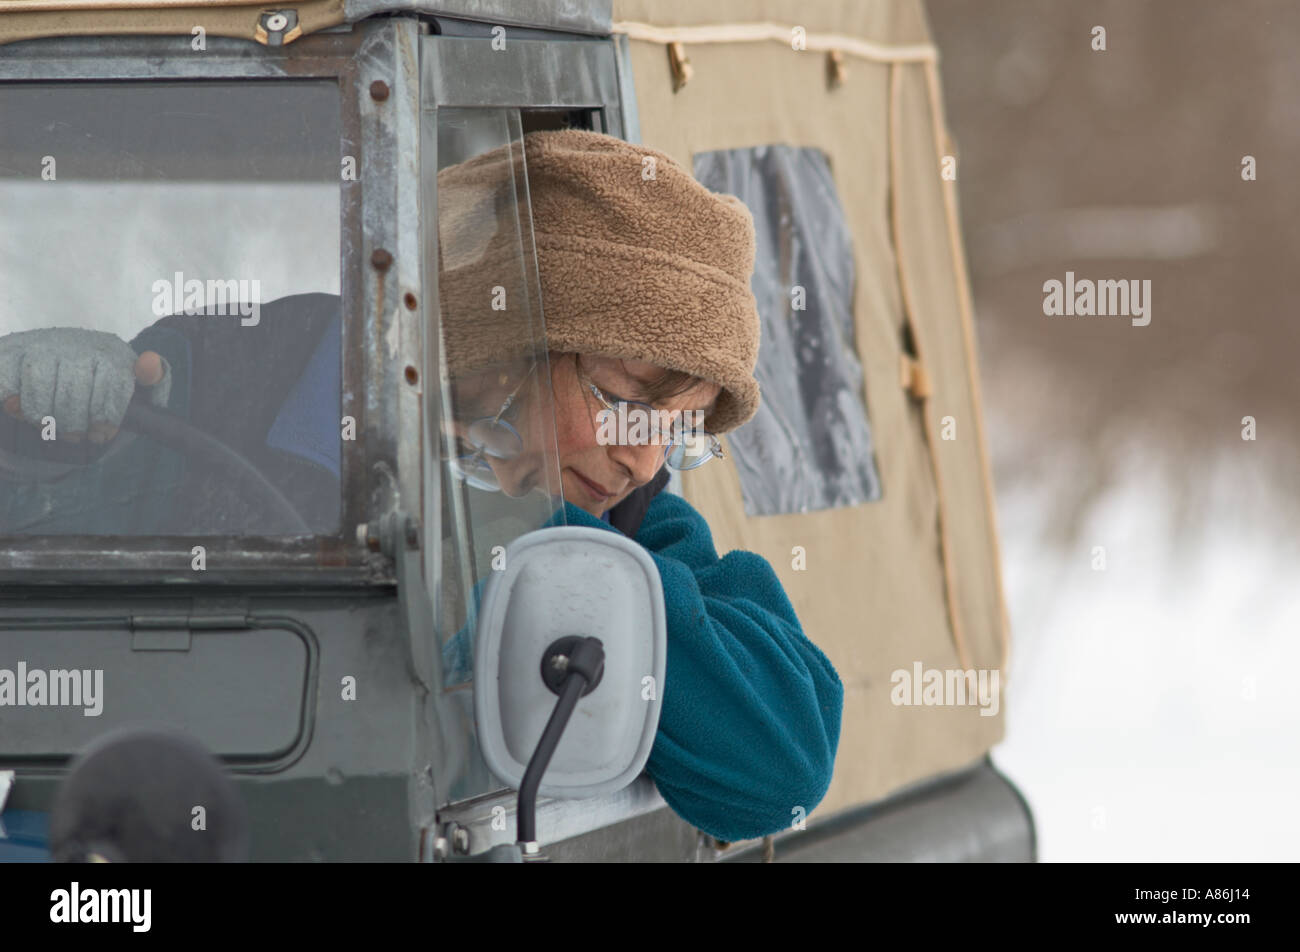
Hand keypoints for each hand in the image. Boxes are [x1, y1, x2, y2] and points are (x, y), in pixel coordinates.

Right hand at [0, 328, 170, 443]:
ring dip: (45, 416)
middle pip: (74, 389)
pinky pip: (8, 382)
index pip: (113, 381)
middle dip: (76, 422)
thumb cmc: (100, 384)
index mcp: (111, 351)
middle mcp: (76, 342)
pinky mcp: (10, 351)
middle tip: (78, 437)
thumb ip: (153, 380)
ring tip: (53, 427)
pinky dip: (15, 402)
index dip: (107, 416)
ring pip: (40, 384)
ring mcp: (41, 345)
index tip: (103, 434)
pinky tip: (22, 410)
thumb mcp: (134, 385)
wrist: (50, 362)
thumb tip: (151, 363)